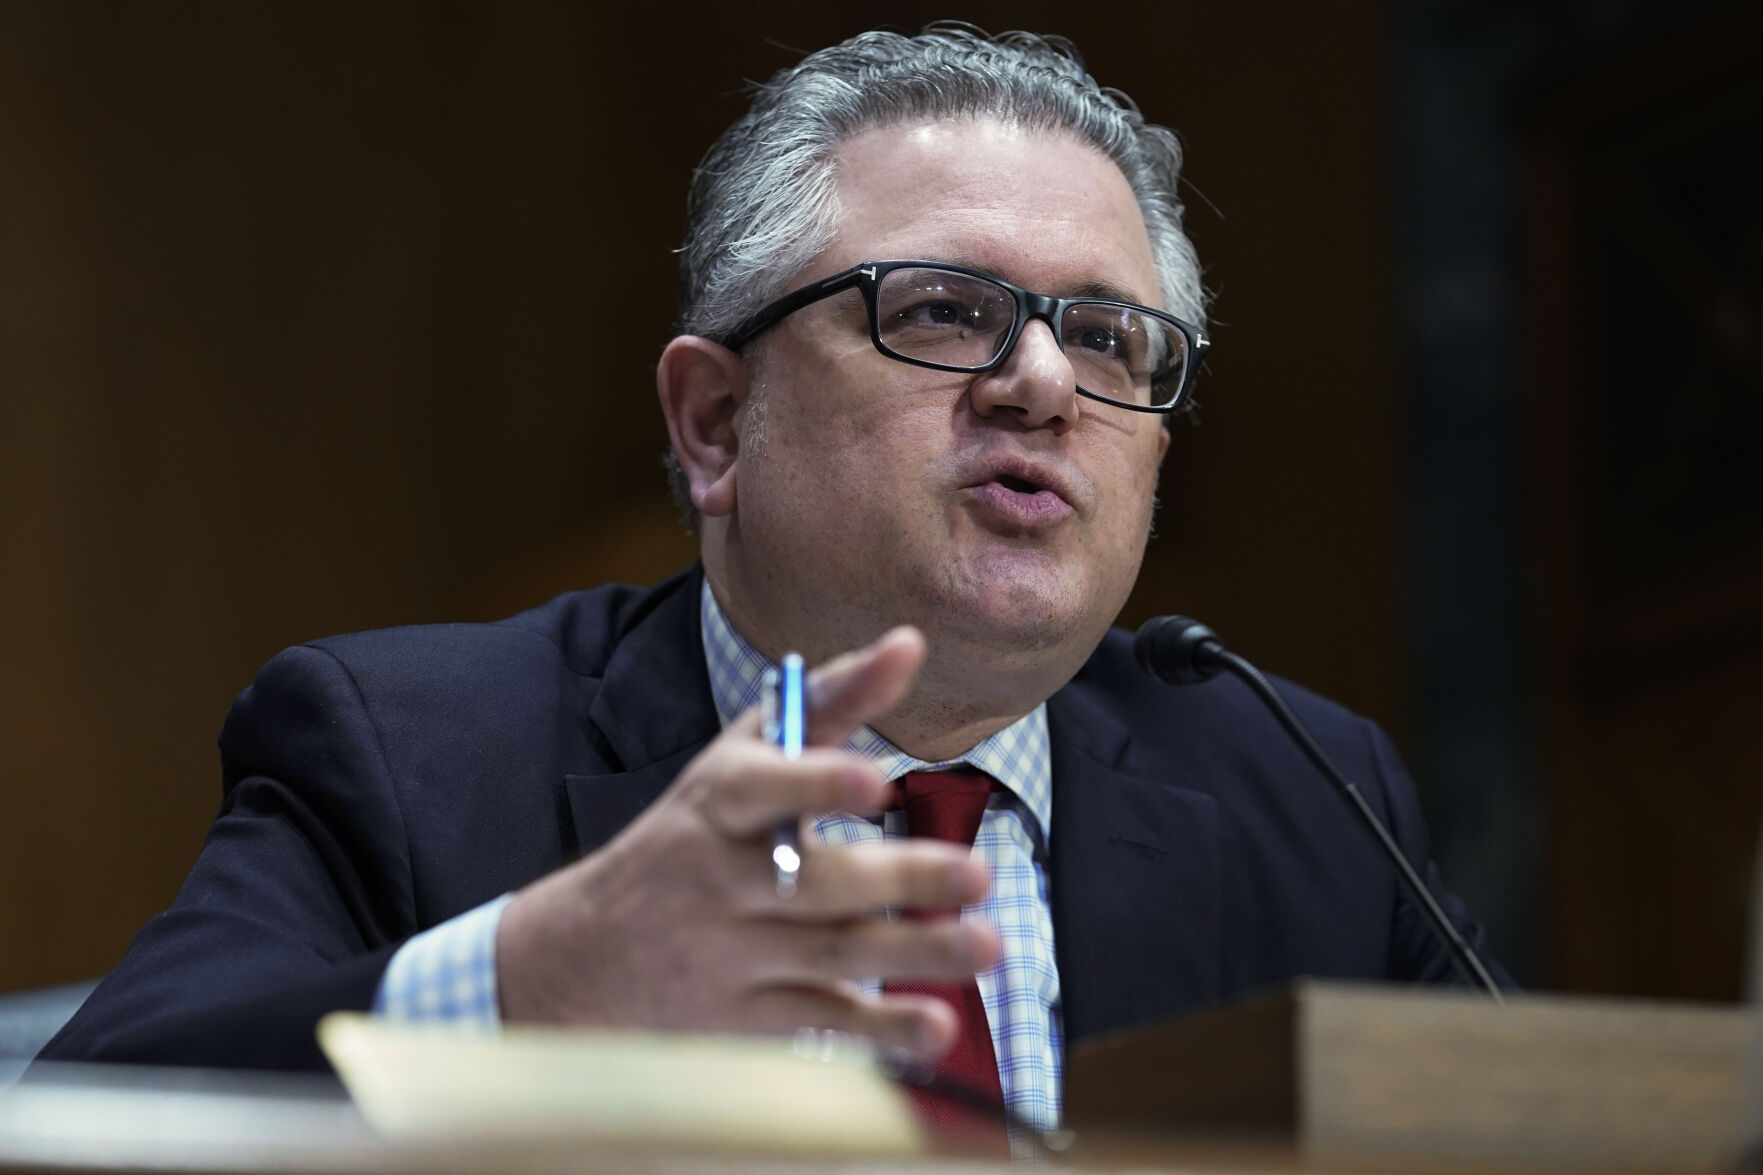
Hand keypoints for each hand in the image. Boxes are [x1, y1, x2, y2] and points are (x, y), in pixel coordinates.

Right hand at [495, 626, 1000, 1059]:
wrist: (580, 955)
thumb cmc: (692, 834)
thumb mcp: (740, 757)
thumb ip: (828, 700)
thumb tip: (908, 642)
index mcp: (717, 804)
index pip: (758, 788)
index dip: (812, 782)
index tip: (873, 777)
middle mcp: (721, 879)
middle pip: (812, 882)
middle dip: (898, 879)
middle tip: (975, 873)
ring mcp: (732, 954)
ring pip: (830, 954)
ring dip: (914, 953)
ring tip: (986, 942)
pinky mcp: (745, 1016)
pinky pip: (820, 1022)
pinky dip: (880, 1030)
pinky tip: (937, 1026)